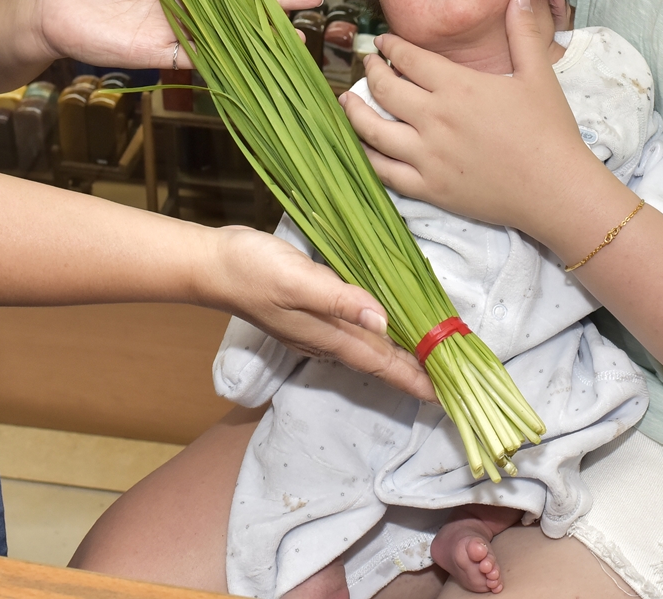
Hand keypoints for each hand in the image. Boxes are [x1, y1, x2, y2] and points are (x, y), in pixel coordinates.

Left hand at [36, 0, 322, 69]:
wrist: (49, 4)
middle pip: (244, 2)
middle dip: (281, 1)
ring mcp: (181, 28)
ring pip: (234, 31)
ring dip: (265, 32)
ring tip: (298, 32)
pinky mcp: (165, 52)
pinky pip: (205, 58)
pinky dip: (232, 59)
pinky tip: (260, 60)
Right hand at [207, 225, 435, 401]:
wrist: (211, 266)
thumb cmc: (253, 271)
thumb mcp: (298, 280)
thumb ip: (340, 299)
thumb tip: (382, 320)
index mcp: (330, 334)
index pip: (383, 363)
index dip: (415, 379)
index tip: (445, 395)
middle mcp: (327, 338)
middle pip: (381, 361)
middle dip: (415, 374)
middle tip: (450, 384)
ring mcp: (317, 329)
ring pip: (369, 349)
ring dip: (400, 358)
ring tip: (428, 362)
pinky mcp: (311, 313)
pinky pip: (355, 332)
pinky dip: (378, 336)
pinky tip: (386, 329)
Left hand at [341, 0, 602, 235]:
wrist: (555, 188)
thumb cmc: (549, 131)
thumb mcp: (538, 74)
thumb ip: (522, 32)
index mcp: (458, 86)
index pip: (408, 58)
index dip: (391, 46)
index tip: (383, 42)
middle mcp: (434, 118)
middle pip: (384, 88)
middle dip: (371, 70)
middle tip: (368, 64)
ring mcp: (427, 156)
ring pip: (372, 130)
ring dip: (355, 111)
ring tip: (347, 101)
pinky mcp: (428, 188)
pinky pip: (383, 172)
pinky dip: (366, 156)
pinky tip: (361, 146)